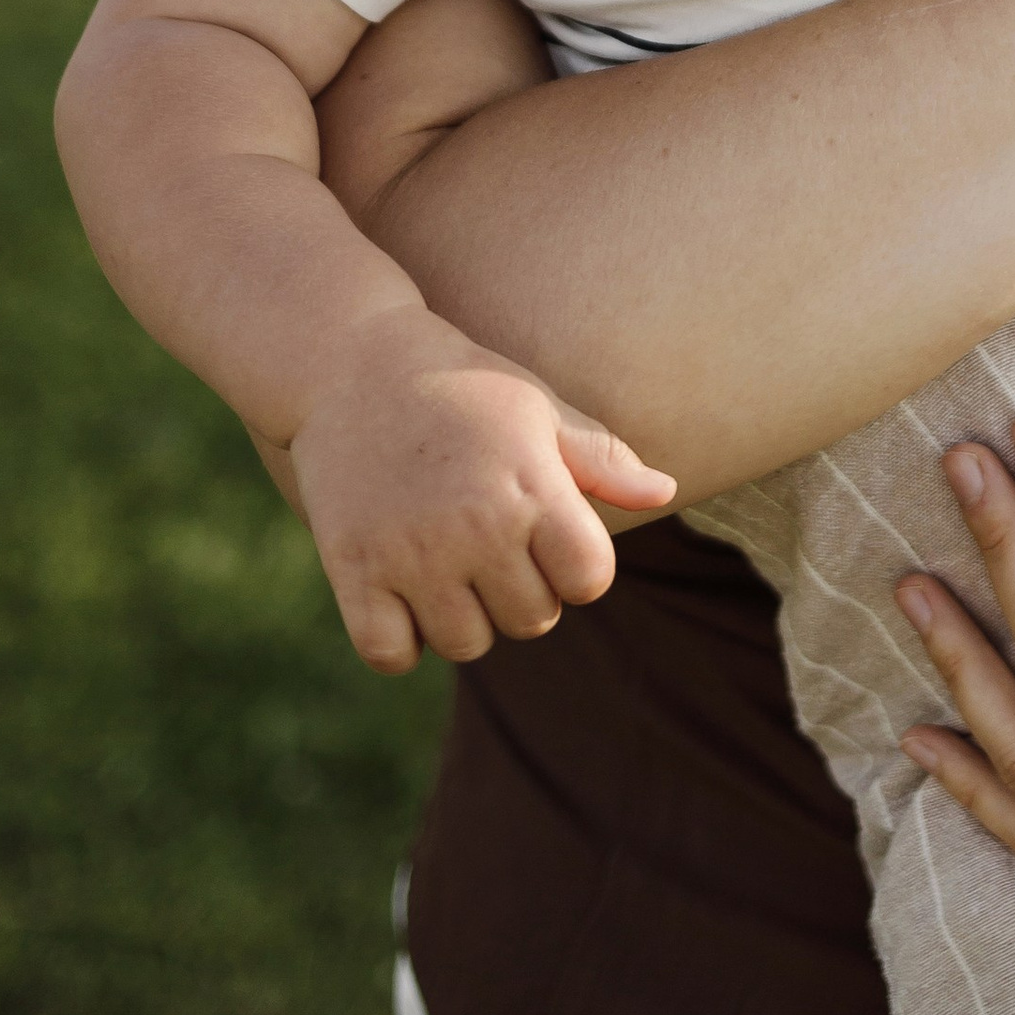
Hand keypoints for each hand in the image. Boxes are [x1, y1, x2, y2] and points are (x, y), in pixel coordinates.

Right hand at [285, 307, 674, 671]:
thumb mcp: (538, 408)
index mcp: (533, 486)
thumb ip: (602, 459)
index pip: (589, 580)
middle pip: (533, 620)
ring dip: (464, 618)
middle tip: (491, 544)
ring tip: (448, 564)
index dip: (578, 567)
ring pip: (467, 644)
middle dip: (523, 591)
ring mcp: (411, 553)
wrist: (349, 361)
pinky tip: (402, 594)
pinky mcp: (353, 569)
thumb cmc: (461, 385)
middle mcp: (477, 526)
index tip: (550, 538)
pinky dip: (399, 640)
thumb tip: (665, 492)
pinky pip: (391, 653)